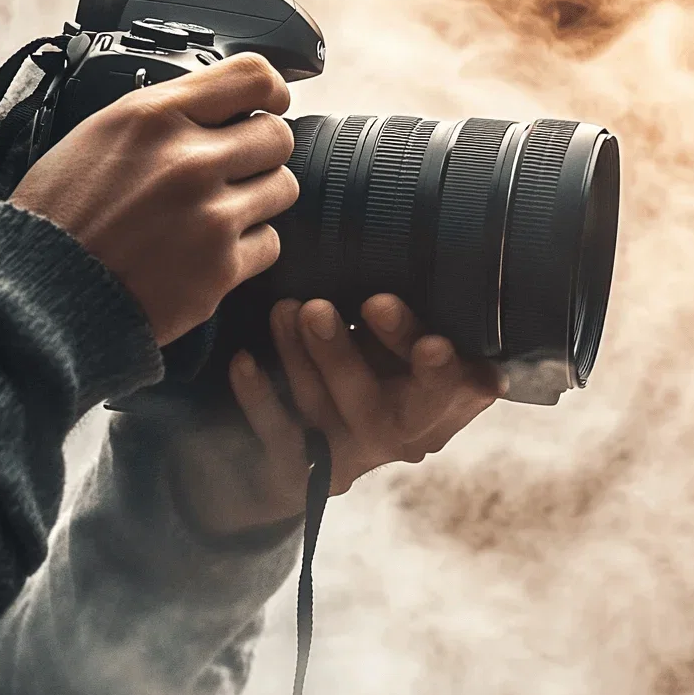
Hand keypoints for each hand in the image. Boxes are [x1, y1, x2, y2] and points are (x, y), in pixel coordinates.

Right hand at [11, 54, 297, 346]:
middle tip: (232, 172)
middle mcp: (188, 160)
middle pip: (277, 137)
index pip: (254, 76)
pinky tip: (208, 252)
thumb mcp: (101, 133)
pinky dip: (247, 250)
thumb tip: (222, 106)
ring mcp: (210, 216)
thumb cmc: (62, 217)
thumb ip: (166, 114)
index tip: (270, 105)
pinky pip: (270, 243)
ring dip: (258, 200)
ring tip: (217, 214)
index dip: (271, 91)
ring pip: (282, 189)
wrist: (43, 292)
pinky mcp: (221, 268)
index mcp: (154, 116)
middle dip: (259, 153)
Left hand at [172, 295, 497, 534]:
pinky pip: (278, 435)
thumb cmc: (387, 357)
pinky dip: (260, 397)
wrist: (328, 439)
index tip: (431, 344)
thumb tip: (414, 222)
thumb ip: (416, 304)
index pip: (449, 386)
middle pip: (383, 409)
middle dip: (350, 359)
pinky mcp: (302, 471)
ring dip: (301, 358)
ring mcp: (352, 453)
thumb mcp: (413, 332)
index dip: (440, 372)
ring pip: (324, 409)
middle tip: (320, 309)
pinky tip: (244, 359)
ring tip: (283, 310)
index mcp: (447, 399)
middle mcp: (404, 432)